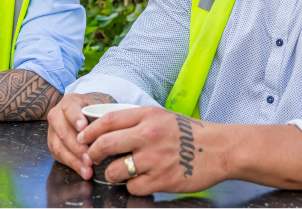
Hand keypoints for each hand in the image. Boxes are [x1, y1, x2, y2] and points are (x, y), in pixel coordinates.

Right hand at [47, 92, 114, 179]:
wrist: (79, 114)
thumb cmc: (91, 112)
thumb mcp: (97, 107)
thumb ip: (102, 116)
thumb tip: (116, 130)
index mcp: (69, 102)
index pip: (70, 109)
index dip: (75, 118)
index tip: (83, 127)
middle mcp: (56, 115)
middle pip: (64, 132)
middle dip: (78, 147)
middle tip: (91, 157)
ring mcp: (52, 130)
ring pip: (60, 146)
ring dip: (75, 159)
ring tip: (88, 169)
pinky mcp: (51, 144)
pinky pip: (59, 156)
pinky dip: (72, 165)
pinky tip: (83, 171)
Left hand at [79, 106, 224, 195]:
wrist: (218, 149)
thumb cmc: (188, 132)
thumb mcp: (161, 116)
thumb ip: (135, 119)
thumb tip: (104, 126)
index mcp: (148, 116)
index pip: (108, 120)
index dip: (90, 130)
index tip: (83, 137)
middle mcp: (149, 135)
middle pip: (105, 144)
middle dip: (91, 153)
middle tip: (90, 157)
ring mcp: (155, 159)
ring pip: (116, 169)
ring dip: (111, 173)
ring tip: (118, 171)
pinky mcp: (162, 180)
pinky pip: (133, 187)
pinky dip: (131, 185)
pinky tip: (139, 180)